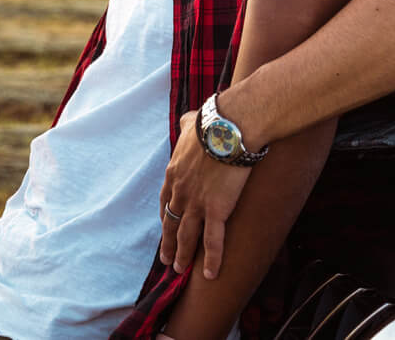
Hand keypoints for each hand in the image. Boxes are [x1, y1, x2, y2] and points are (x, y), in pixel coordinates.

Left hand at [159, 110, 252, 279]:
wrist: (228, 129)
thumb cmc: (212, 123)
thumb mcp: (191, 121)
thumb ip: (186, 124)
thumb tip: (187, 119)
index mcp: (173, 173)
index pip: (166, 202)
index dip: (166, 218)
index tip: (167, 228)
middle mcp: (180, 192)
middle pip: (172, 223)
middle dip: (169, 243)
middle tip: (167, 260)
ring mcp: (196, 203)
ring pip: (187, 236)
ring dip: (183, 255)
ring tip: (179, 270)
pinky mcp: (216, 210)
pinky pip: (212, 241)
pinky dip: (211, 260)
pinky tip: (210, 275)